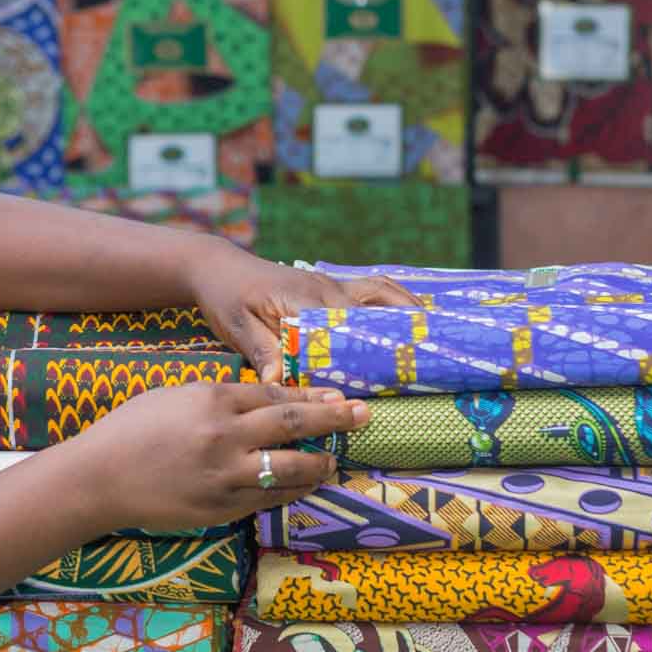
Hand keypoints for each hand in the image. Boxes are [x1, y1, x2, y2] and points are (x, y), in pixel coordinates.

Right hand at [64, 381, 369, 533]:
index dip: (313, 394)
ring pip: (289, 470)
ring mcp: (226, 477)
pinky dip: (289, 490)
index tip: (340, 395)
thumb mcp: (176, 396)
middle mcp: (226, 438)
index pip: (276, 395)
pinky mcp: (221, 509)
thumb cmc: (132, 429)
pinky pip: (267, 499)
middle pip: (294, 425)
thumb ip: (221, 397)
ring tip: (333, 460)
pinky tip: (302, 483)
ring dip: (318, 463)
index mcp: (214, 401)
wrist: (99, 478)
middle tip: (364, 416)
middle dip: (334, 419)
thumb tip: (262, 401)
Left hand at [186, 246, 421, 381]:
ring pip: (381, 291)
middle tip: (435, 354)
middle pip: (377, 307)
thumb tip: (280, 383)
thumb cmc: (225, 298)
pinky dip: (395, 299)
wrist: (215, 268)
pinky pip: (371, 290)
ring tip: (436, 330)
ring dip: (408, 307)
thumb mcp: (238, 328)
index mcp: (307, 300)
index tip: (398, 371)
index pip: (350, 326)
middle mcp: (326, 288)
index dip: (374, 348)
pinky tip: (411, 313)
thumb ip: (263, 353)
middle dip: (406, 329)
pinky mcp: (328, 286)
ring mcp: (330, 284)